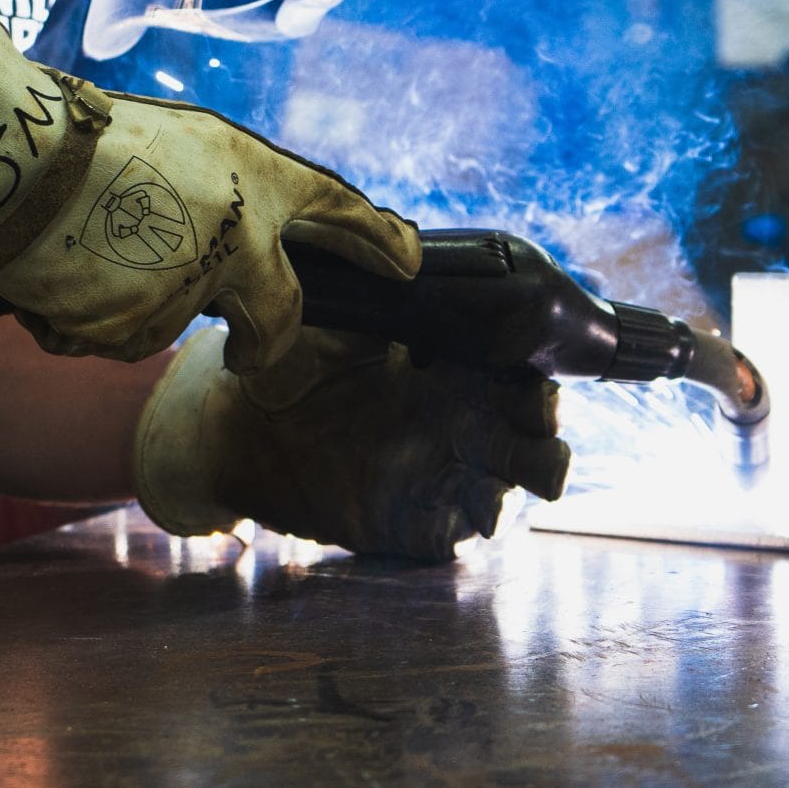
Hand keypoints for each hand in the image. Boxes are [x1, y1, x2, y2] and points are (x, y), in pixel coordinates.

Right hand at [0, 8, 418, 369]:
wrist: (12, 163)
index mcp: (253, 177)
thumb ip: (225, 194)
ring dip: (143, 303)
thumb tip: (243, 238)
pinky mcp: (131, 330)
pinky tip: (65, 273)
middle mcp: (237, 240)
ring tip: (94, 252)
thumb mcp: (182, 143)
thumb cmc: (90, 136)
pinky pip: (116, 335)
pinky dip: (91, 316)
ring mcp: (187, 291)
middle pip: (282, 318)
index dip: (379, 239)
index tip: (408, 263)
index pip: (339, 210)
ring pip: (178, 323)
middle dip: (269, 344)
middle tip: (251, 351)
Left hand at [130, 325, 570, 560]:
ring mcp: (440, 475)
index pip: (517, 371)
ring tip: (525, 481)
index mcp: (455, 370)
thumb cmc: (297, 360)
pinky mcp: (410, 521)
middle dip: (546, 431)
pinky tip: (463, 517)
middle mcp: (459, 423)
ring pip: (505, 486)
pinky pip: (449, 532)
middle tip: (539, 419)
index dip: (536, 373)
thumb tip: (405, 254)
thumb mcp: (337, 322)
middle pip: (529, 432)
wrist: (242, 425)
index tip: (537, 371)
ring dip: (523, 483)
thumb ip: (376, 297)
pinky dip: (460, 526)